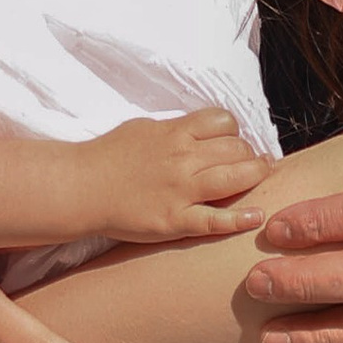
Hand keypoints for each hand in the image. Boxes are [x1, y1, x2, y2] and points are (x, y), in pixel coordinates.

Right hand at [79, 109, 276, 245]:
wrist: (80, 188)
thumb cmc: (108, 156)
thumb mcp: (144, 128)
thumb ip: (174, 130)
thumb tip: (197, 130)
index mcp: (176, 132)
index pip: (223, 122)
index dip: (234, 131)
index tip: (234, 142)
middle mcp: (183, 158)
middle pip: (236, 149)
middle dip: (248, 154)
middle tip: (252, 162)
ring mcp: (181, 190)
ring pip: (234, 178)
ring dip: (255, 176)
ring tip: (261, 177)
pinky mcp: (174, 220)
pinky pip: (214, 220)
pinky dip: (238, 219)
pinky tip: (255, 216)